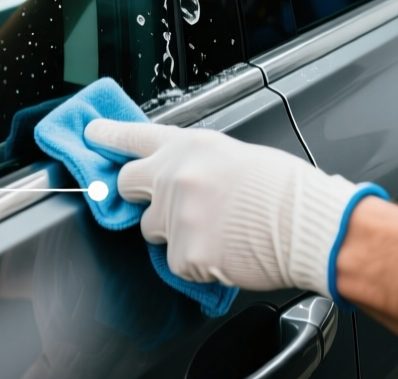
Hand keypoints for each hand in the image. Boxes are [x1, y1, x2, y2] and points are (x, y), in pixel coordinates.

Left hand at [84, 120, 368, 296]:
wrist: (307, 224)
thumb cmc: (284, 189)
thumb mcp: (235, 155)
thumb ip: (196, 162)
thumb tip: (179, 175)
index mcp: (190, 146)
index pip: (135, 136)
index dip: (108, 136)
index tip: (91, 134)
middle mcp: (174, 177)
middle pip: (128, 185)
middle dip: (139, 194)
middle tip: (167, 200)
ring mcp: (176, 217)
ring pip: (151, 229)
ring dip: (172, 231)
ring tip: (215, 229)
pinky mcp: (184, 254)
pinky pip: (176, 262)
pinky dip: (195, 263)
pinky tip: (225, 251)